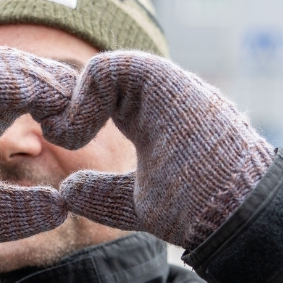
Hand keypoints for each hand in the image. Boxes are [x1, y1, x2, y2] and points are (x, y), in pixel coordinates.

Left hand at [35, 51, 274, 249]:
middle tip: (52, 129)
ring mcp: (167, 87)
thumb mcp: (137, 202)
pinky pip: (110, 67)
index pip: (106, 96)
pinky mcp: (167, 81)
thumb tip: (66, 190)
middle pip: (102, 78)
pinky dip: (86, 95)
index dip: (77, 111)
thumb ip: (103, 192)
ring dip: (76, 99)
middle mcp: (161, 98)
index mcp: (155, 119)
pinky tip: (81, 130)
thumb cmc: (196, 212)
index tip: (58, 138)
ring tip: (65, 132)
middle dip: (69, 100)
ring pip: (105, 68)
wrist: (231, 215)